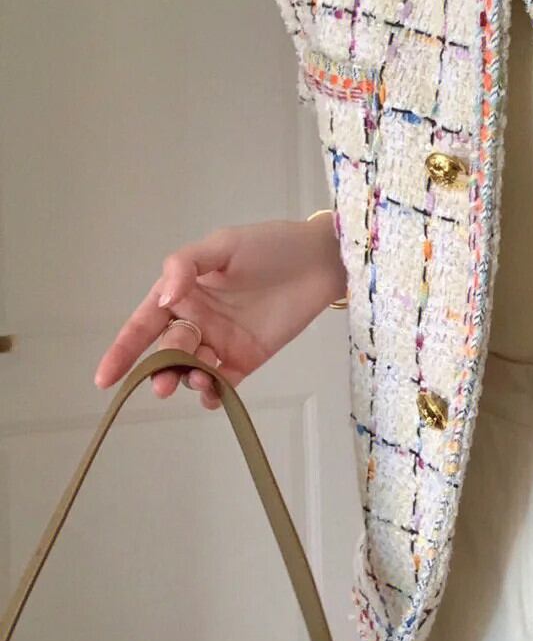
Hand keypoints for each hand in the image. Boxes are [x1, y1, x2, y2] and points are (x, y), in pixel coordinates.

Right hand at [94, 216, 346, 409]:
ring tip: (200, 378)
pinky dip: (215, 394)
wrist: (319, 260)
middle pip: (167, 351)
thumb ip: (186, 265)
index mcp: (182, 292)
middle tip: (165, 381)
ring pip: (192, 370)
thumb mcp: (222, 245)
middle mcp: (196, 319)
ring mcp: (221, 341)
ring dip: (189, 379)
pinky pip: (224, 383)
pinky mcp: (248, 357)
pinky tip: (215, 395)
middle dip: (161, 368)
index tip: (105, 378)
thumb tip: (164, 296)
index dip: (122, 351)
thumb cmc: (269, 245)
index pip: (143, 324)